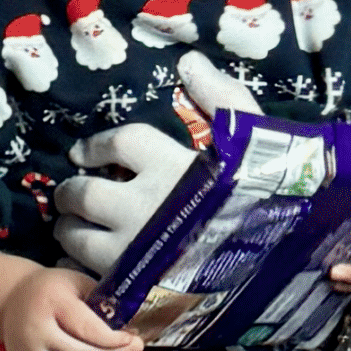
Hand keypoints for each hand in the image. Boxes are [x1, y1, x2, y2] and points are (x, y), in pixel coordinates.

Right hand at [0, 264, 141, 350]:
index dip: (114, 340)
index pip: (88, 330)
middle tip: (128, 350)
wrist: (10, 298)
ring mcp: (26, 350)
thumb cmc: (51, 289)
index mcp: (50, 302)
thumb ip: (102, 303)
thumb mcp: (77, 284)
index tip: (134, 341)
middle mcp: (35, 329)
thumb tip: (131, 330)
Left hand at [52, 52, 262, 273]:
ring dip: (68, 229)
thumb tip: (189, 62)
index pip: (117, 144)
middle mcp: (145, 208)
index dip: (95, 146)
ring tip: (73, 226)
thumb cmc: (270, 204)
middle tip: (70, 194)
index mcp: (171, 167)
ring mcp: (135, 252)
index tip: (82, 153)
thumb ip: (224, 101)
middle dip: (71, 192)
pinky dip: (78, 266)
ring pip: (76, 236)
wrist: (282, 274)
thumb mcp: (258, 143)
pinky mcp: (132, 288)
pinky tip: (85, 262)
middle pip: (84, 193)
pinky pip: (86, 274)